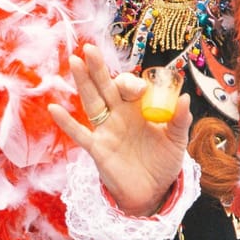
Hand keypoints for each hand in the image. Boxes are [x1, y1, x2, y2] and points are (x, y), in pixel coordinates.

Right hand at [49, 45, 192, 215]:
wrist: (152, 191)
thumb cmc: (164, 162)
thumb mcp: (177, 140)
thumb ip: (180, 120)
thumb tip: (185, 98)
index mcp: (139, 109)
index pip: (131, 87)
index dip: (132, 84)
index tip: (140, 90)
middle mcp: (120, 115)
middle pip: (106, 86)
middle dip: (98, 68)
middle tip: (89, 48)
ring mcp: (106, 130)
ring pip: (92, 101)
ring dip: (82, 82)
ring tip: (73, 61)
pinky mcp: (97, 148)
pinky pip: (79, 133)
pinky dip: (66, 122)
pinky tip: (54, 108)